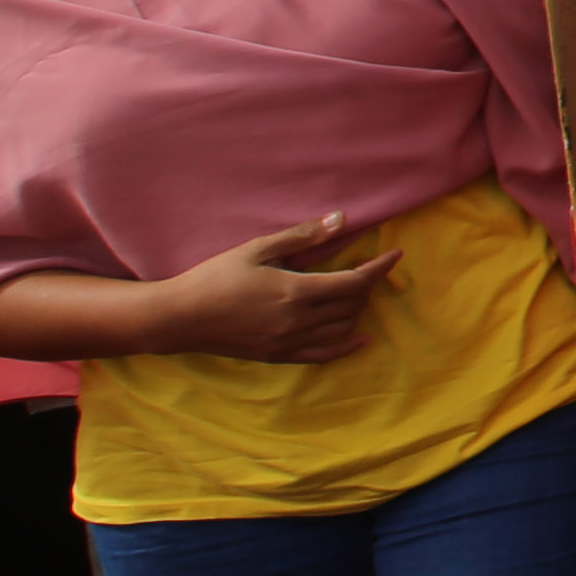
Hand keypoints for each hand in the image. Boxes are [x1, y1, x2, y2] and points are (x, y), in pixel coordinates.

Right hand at [154, 216, 395, 363]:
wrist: (180, 317)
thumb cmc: (216, 277)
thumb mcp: (258, 249)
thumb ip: (302, 237)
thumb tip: (341, 219)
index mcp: (296, 292)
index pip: (354, 282)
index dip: (379, 268)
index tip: (395, 254)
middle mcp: (298, 321)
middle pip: (351, 305)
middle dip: (366, 286)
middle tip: (368, 268)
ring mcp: (289, 342)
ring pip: (341, 329)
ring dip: (356, 310)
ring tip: (356, 293)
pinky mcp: (279, 356)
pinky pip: (323, 355)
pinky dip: (346, 346)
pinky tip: (359, 338)